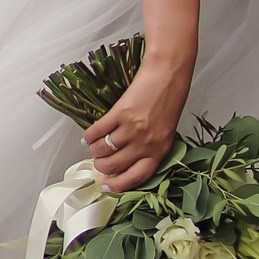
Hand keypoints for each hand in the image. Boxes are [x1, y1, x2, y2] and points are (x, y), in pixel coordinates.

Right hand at [83, 54, 191, 192]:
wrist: (168, 72)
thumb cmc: (170, 99)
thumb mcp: (166, 131)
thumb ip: (150, 147)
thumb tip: (125, 160)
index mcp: (160, 150)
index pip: (136, 177)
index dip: (118, 185)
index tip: (107, 185)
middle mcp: (146, 144)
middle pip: (114, 166)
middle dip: (101, 166)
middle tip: (97, 161)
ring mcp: (133, 129)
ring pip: (103, 150)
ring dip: (94, 150)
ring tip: (93, 146)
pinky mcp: (120, 113)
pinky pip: (97, 131)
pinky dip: (89, 135)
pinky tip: (88, 136)